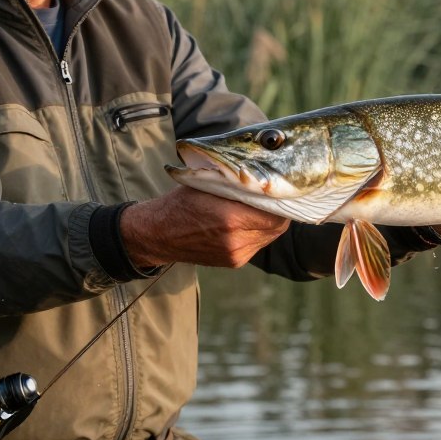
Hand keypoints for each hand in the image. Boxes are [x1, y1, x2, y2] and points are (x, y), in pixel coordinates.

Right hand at [120, 185, 289, 267]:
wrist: (158, 234)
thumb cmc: (181, 203)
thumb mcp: (208, 183)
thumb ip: (238, 183)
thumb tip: (265, 177)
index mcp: (230, 218)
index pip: (274, 212)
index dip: (281, 200)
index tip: (280, 189)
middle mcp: (236, 240)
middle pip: (277, 226)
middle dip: (278, 211)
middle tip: (275, 197)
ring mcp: (236, 255)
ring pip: (270, 236)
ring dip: (269, 222)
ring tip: (262, 207)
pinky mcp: (235, 262)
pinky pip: (258, 244)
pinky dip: (259, 232)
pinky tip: (249, 221)